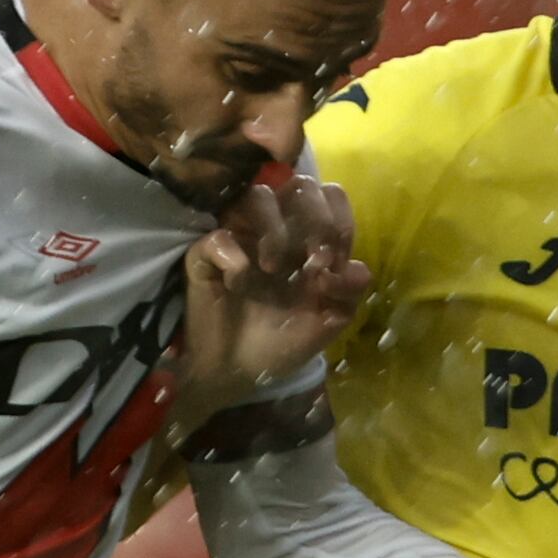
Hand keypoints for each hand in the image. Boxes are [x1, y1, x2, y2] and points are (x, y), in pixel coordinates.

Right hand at [178, 175, 372, 422]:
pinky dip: (234, 259)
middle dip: (316, 221)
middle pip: (302, 184)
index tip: (329, 265)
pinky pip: (220, 236)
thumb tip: (352, 266)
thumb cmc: (278, 343)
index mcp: (308, 240)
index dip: (339, 224)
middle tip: (310, 264)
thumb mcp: (326, 323)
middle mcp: (277, 228)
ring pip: (259, 195)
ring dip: (275, 232)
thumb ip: (349, 294)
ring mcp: (240, 235)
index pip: (332, 199)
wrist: (234, 373)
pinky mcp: (206, 253)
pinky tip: (237, 284)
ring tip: (272, 269)